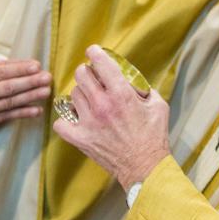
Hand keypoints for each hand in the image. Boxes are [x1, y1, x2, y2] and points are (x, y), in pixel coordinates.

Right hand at [0, 34, 51, 141]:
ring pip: (11, 102)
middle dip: (30, 82)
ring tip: (46, 91)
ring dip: (30, 97)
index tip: (35, 65)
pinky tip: (35, 111)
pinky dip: (21, 114)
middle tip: (47, 77)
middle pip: (10, 87)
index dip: (19, 69)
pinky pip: (6, 118)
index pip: (0, 73)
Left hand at [53, 45, 169, 190]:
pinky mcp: (81, 139)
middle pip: (81, 75)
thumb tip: (134, 81)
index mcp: (121, 94)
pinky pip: (61, 123)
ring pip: (73, 95)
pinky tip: (75, 119)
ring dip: (80, 94)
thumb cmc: (153, 137)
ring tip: (88, 99)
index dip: (95, 53)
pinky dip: (66, 120)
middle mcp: (102, 105)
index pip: (101, 63)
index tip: (93, 52)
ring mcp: (89, 122)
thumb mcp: (158, 105)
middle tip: (91, 76)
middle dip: (86, 72)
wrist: (145, 167)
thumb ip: (145, 89)